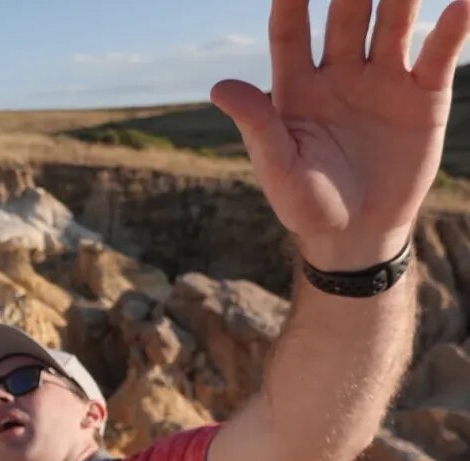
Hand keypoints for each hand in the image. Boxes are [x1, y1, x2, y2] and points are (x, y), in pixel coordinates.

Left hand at [211, 0, 469, 268]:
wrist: (358, 233)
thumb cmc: (308, 205)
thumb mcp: (279, 169)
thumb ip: (257, 126)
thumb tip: (219, 88)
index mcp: (296, 88)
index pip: (290, 31)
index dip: (291, 0)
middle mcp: (339, 74)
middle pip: (346, 15)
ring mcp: (382, 82)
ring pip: (393, 24)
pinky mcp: (422, 98)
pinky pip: (437, 55)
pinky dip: (451, 29)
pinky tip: (460, 4)